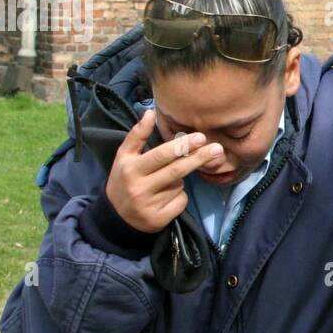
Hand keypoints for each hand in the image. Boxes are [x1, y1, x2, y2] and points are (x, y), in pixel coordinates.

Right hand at [105, 110, 224, 232]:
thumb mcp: (124, 156)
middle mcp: (139, 187)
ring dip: (180, 181)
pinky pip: (181, 202)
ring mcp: (149, 206)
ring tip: (163, 184)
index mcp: (131, 168)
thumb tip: (150, 112)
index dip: (182, 146)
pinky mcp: (158, 220)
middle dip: (198, 158)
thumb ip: (137, 134)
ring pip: (180, 186)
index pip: (160, 155)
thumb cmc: (124, 179)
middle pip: (176, 170)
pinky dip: (179, 198)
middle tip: (217, 148)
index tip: (201, 137)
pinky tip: (165, 199)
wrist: (116, 217)